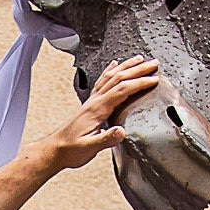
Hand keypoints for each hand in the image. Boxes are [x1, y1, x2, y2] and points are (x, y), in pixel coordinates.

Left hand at [43, 57, 159, 169]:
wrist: (55, 150)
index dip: (139, 83)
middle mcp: (95, 101)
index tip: (154, 79)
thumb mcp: (89, 148)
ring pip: (111, 76)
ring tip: (139, 59)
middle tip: (153, 64)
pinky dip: (110, 71)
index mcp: (97, 109)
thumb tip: (122, 131)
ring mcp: (92, 101)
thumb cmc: (71, 149)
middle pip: (119, 78)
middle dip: (137, 69)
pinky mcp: (90, 104)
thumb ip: (106, 139)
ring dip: (127, 66)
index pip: (122, 90)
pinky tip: (114, 65)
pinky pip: (102, 82)